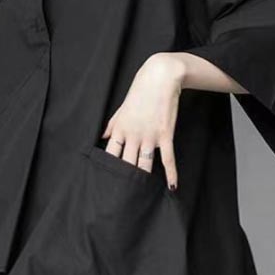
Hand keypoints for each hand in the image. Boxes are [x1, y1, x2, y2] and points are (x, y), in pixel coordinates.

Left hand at [100, 53, 185, 190]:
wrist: (159, 78)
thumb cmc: (140, 91)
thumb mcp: (122, 108)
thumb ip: (112, 123)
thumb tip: (102, 135)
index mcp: (120, 129)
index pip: (111, 154)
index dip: (109, 169)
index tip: (107, 181)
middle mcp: (133, 135)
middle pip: (127, 163)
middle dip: (125, 179)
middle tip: (124, 196)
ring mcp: (149, 136)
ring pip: (144, 164)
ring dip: (144, 180)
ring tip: (142, 196)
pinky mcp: (165, 134)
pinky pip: (168, 158)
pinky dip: (171, 173)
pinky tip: (172, 186)